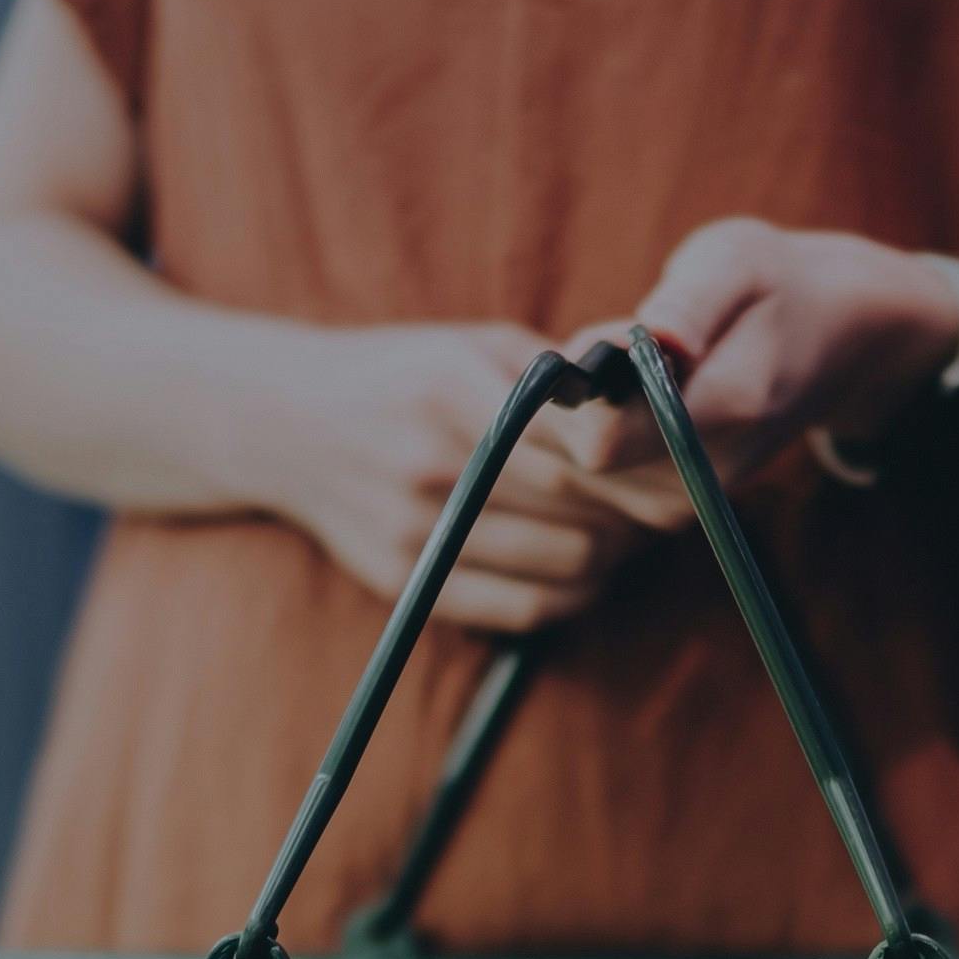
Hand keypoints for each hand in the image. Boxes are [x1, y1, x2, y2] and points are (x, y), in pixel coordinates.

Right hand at [251, 320, 681, 631]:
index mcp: (448, 393)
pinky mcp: (405, 584)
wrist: (284, 424)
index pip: (580, 446)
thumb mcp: (472, 347)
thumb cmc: (401, 377)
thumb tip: (653, 410)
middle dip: (636, 513)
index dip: (641, 465)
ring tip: (627, 534)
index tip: (674, 463)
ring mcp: (413, 533)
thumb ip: (557, 376)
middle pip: (579, 511)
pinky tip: (585, 571)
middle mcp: (428, 466)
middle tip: (664, 505)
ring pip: (562, 565)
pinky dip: (571, 597)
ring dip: (612, 557)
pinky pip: (521, 611)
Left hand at [559, 219, 958, 501]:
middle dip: (563, 402)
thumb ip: (691, 301)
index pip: (601, 437)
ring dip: (574, 416)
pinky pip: (591, 480)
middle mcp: (705, 475)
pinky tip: (622, 394)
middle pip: (576, 461)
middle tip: (592, 340)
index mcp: (726, 410)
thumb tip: (651, 337)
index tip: (594, 336)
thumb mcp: (738, 261)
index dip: (573, 390)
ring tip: (618, 363)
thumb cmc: (778, 286)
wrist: (838, 344)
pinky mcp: (671, 506)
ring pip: (575, 474)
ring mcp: (688, 500)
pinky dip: (589, 432)